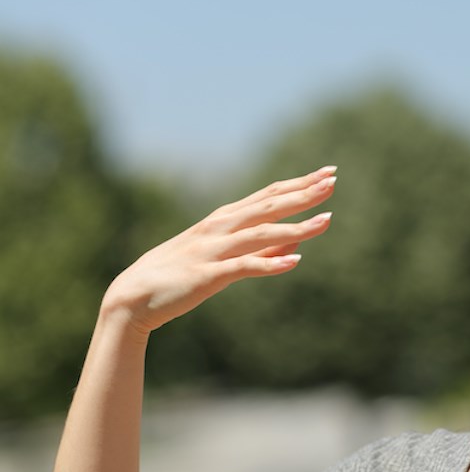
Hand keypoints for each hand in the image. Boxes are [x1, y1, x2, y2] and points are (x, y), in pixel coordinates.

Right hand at [102, 166, 337, 335]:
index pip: (269, 194)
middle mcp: (220, 227)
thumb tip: (299, 238)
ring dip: (296, 226)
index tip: (327, 173)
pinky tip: (293, 262)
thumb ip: (263, 247)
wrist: (133, 297)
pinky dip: (269, 263)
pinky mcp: (207, 275)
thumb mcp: (225, 256)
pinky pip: (243, 267)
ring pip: (262, 233)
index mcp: (225, 219)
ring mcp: (213, 249)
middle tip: (333, 182)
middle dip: (303, 194)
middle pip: (269, 205)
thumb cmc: (181, 274)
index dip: (300, 183)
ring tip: (327, 222)